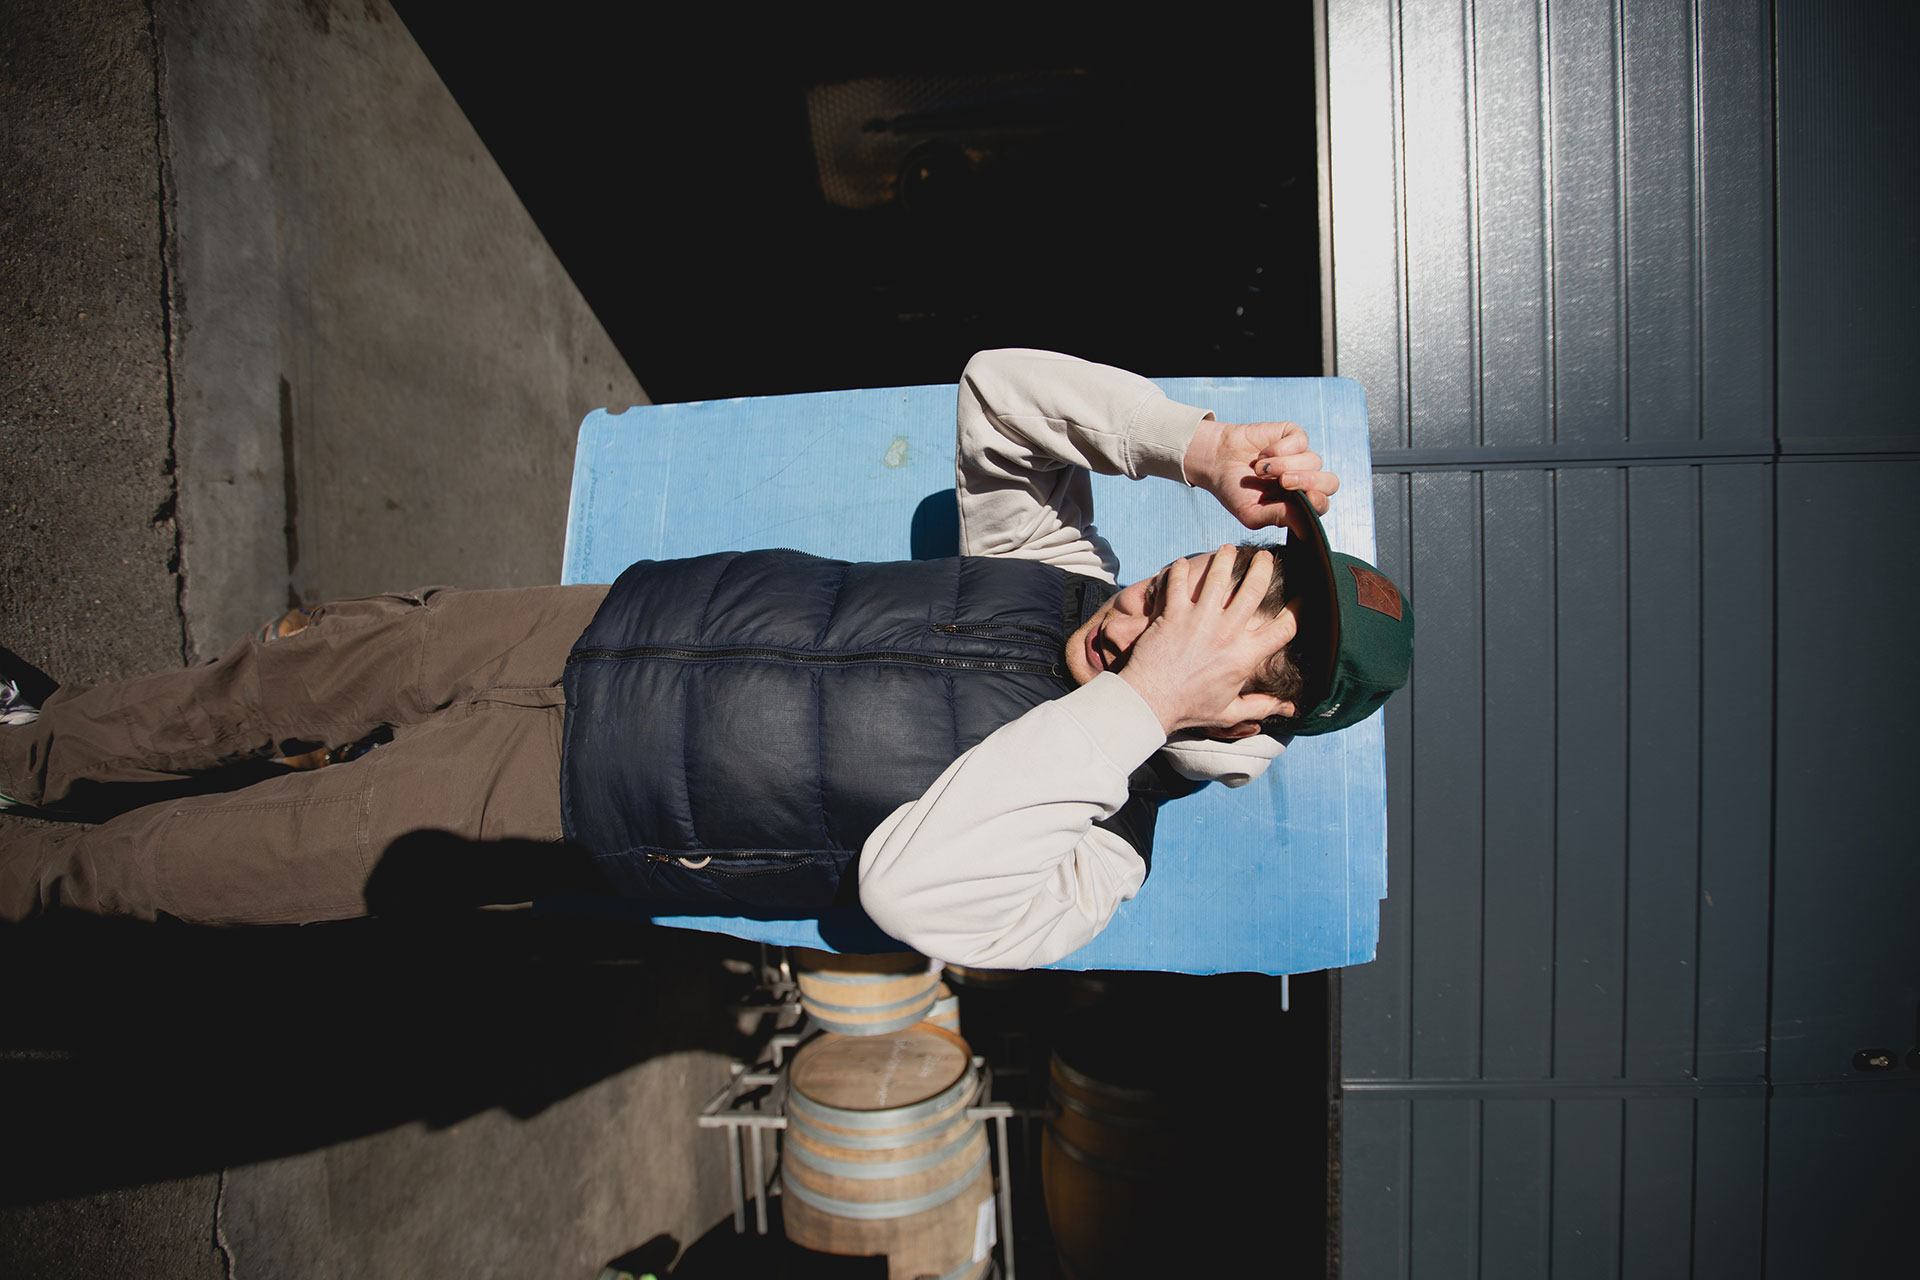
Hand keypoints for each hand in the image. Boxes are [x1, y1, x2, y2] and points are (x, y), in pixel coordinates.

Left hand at [1116, 547, 1296, 735]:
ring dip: (1226, 559)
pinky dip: (1181, 570)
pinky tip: (1184, 563)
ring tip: (1229, 549)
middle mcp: (1227, 632)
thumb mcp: (1231, 712)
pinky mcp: (1173, 613)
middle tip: (1265, 556)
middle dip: (1263, 567)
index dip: (1299, 610)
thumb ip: (1262, 707)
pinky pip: (1178, 582)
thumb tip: (1290, 710)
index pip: (1284, 628)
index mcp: (1246, 655)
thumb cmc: (1190, 709)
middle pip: (1254, 588)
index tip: (1304, 597)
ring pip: (1219, 577)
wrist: (1150, 703)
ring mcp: (1200, 619)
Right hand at [1184, 418, 1340, 534]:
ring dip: (1283, 465)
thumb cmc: (1235, 490)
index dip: (1317, 501)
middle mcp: (1304, 479)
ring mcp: (1301, 456)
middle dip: (1308, 481)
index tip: (1302, 499)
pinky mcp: (1294, 436)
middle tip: (1284, 482)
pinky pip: (1301, 441)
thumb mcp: (1252, 514)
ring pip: (1313, 461)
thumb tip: (1305, 529)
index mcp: (1299, 502)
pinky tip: (1263, 454)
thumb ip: (1280, 518)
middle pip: (1330, 482)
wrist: (1216, 462)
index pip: (1323, 503)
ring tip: (1259, 469)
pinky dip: (1280, 449)